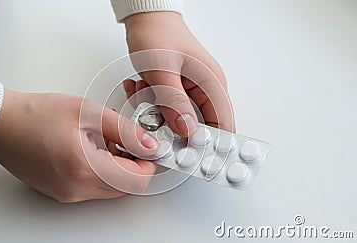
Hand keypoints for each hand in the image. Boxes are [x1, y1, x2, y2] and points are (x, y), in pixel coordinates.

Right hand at [0, 89, 158, 202]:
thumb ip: (125, 130)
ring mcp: (67, 194)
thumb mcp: (89, 113)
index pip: (136, 181)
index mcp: (85, 168)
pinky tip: (89, 149)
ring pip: (109, 188)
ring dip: (117, 167)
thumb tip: (149, 144)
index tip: (148, 148)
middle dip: (133, 165)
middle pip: (125, 187)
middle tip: (126, 140)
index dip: (149, 164)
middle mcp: (76, 189)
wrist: (2, 124)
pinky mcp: (61, 192)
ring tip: (103, 140)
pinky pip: (92, 188)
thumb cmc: (37, 114)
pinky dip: (101, 171)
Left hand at [123, 12, 234, 135]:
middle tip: (154, 119)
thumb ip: (173, 101)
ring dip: (157, 113)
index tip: (190, 155)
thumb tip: (186, 129)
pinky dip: (150, 104)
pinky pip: (166, 109)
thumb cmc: (158, 34)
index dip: (210, 145)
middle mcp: (205, 89)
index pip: (223, 125)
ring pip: (178, 119)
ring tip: (144, 91)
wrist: (146, 18)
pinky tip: (140, 87)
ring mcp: (190, 91)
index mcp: (212, 84)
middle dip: (174, 127)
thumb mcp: (163, 70)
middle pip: (199, 126)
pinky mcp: (177, 90)